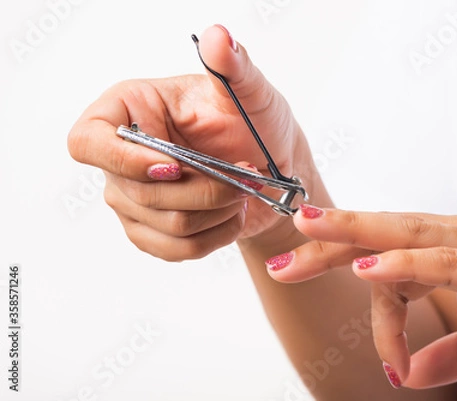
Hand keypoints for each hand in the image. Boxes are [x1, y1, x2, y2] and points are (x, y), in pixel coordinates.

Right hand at [68, 25, 313, 260]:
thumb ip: (234, 67)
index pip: (88, 142)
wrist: (273, 169)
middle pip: (139, 193)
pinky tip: (233, 214)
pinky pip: (176, 250)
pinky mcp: (153, 231)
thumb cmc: (257, 124)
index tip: (174, 165)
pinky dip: (214, 236)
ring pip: (164, 224)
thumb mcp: (251, 93)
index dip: (123, 160)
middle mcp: (122, 156)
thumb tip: (218, 37)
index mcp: (130, 111)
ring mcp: (133, 198)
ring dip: (216, 211)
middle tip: (246, 174)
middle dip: (204, 188)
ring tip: (243, 190)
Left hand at [267, 205, 456, 387]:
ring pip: (403, 232)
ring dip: (351, 232)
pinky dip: (403, 261)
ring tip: (305, 230)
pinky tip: (368, 265)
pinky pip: (444, 260)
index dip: (367, 292)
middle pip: (382, 233)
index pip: (393, 259)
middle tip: (283, 257)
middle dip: (329, 242)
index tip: (362, 330)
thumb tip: (414, 372)